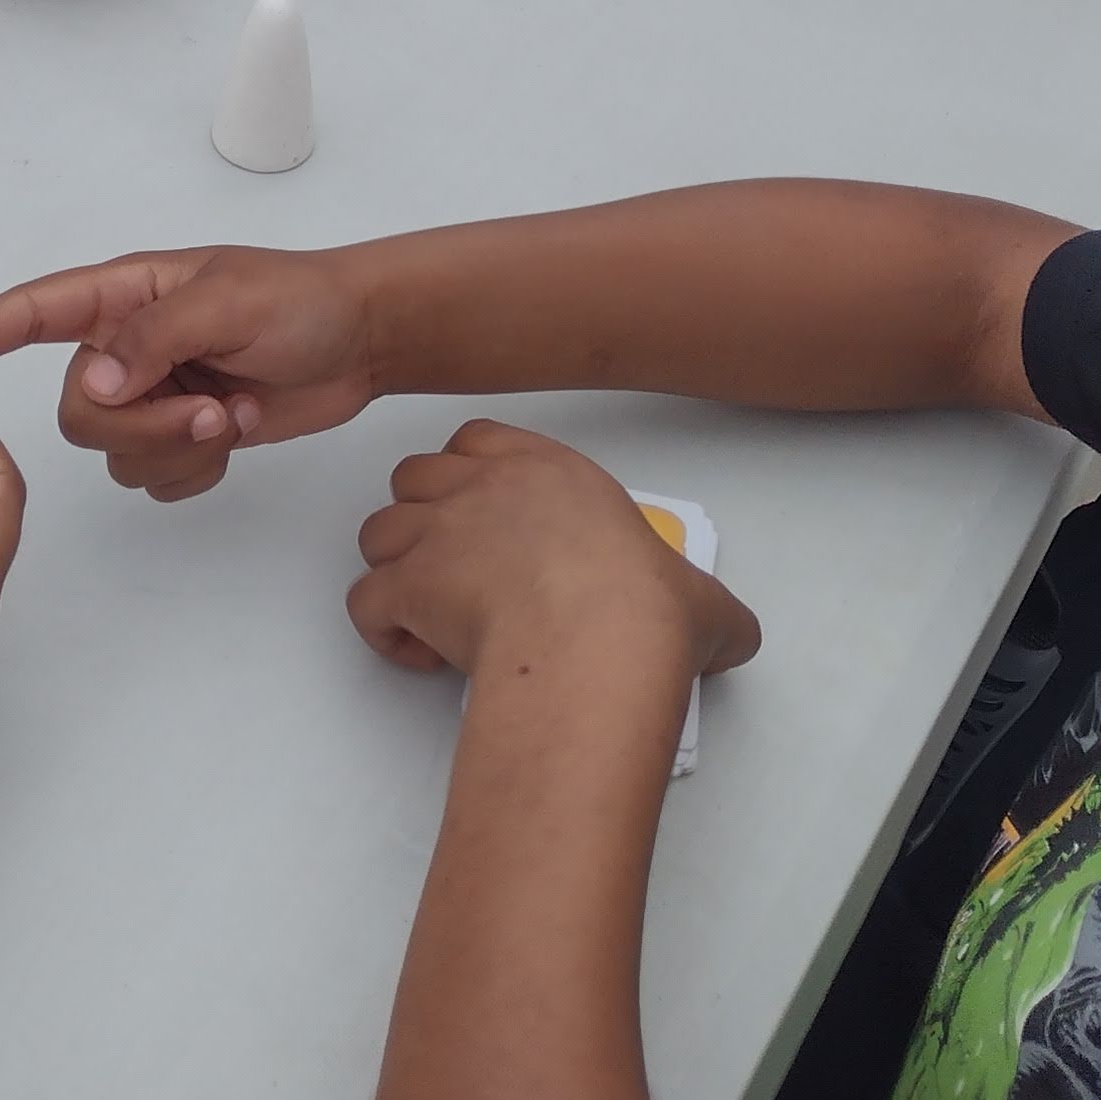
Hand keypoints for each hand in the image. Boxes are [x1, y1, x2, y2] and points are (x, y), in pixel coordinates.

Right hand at [0, 244, 380, 499]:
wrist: (361, 341)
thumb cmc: (300, 301)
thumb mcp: (228, 302)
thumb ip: (154, 340)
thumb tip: (95, 384)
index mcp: (124, 295)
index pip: (34, 311)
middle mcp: (126, 347)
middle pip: (79, 409)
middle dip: (141, 425)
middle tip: (208, 411)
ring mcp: (153, 396)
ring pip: (114, 451)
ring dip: (176, 448)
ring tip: (231, 413)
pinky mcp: (181, 437)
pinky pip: (152, 478)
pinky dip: (194, 471)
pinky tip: (234, 433)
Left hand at [347, 421, 758, 685]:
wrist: (599, 642)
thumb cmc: (645, 612)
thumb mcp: (702, 601)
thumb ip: (712, 607)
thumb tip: (735, 634)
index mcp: (548, 472)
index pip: (478, 442)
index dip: (472, 478)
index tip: (493, 525)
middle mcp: (482, 489)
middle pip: (416, 479)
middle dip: (424, 520)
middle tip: (460, 573)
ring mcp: (437, 533)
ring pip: (378, 533)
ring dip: (398, 572)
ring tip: (437, 618)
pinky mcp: (407, 586)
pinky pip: (365, 601)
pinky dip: (383, 629)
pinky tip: (422, 657)